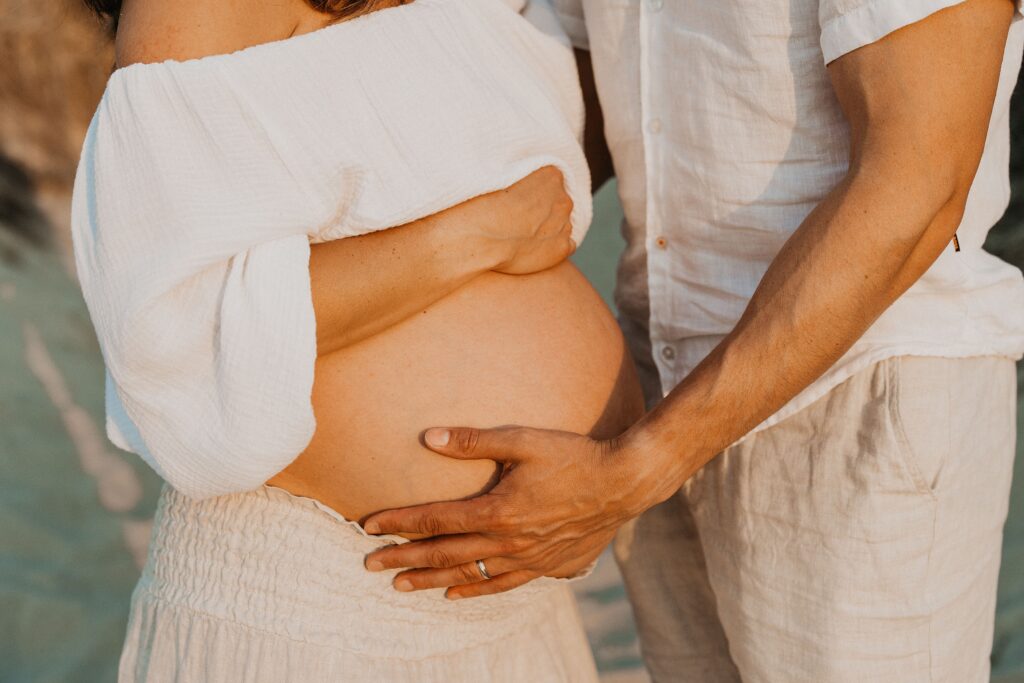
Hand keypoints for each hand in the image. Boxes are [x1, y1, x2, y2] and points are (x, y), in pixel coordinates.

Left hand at [362, 426, 658, 599]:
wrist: (623, 483)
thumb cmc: (573, 455)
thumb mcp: (522, 440)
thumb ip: (472, 441)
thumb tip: (427, 437)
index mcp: (497, 509)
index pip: (435, 519)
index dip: (399, 523)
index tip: (368, 525)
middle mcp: (507, 540)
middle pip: (444, 553)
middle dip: (403, 559)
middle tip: (369, 565)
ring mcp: (527, 559)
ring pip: (468, 576)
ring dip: (431, 581)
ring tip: (400, 586)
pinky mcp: (546, 567)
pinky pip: (502, 586)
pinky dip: (475, 591)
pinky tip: (455, 595)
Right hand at [456, 166, 576, 275]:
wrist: (479, 237)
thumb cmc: (481, 205)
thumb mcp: (499, 176)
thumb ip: (519, 178)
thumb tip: (517, 184)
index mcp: (551, 175)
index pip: (551, 181)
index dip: (534, 192)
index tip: (520, 200)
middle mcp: (563, 198)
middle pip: (558, 203)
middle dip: (543, 210)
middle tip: (519, 219)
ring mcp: (565, 224)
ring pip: (561, 225)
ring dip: (547, 230)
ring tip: (521, 237)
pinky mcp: (562, 248)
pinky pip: (564, 246)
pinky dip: (551, 249)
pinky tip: (531, 250)